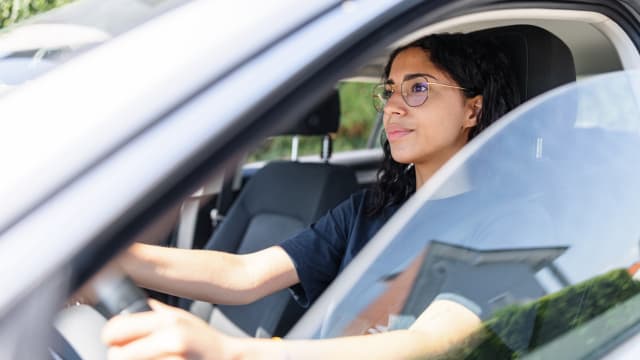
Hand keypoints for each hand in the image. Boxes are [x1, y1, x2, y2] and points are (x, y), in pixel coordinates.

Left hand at [102, 299, 236, 359]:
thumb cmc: (206, 342)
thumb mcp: (183, 317)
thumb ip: (156, 312)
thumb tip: (130, 308)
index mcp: (169, 321)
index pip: (116, 329)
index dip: (111, 336)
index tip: (115, 340)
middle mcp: (171, 341)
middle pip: (116, 355)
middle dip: (119, 355)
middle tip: (132, 354)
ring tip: (148, 359)